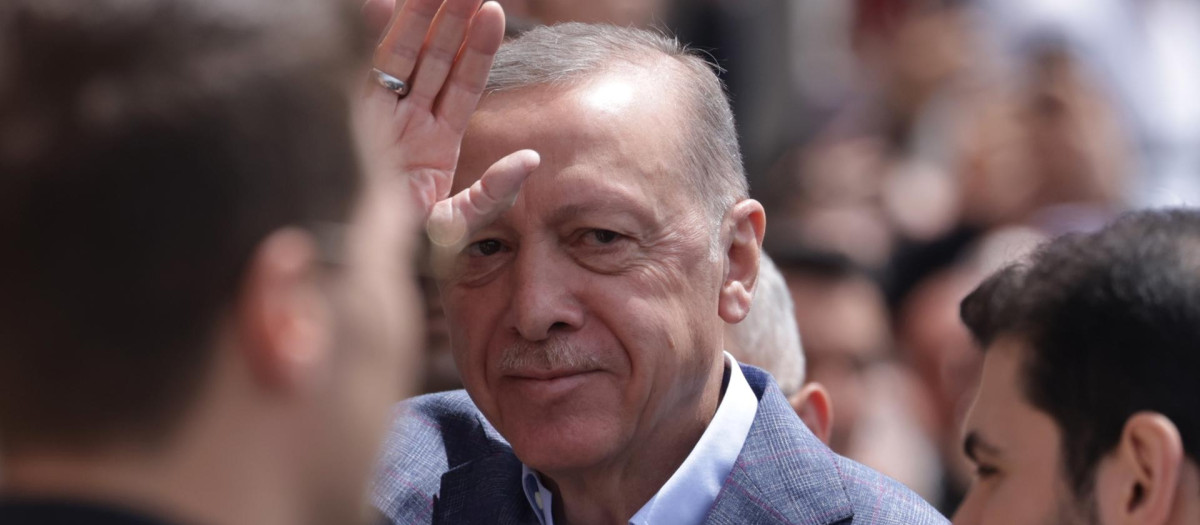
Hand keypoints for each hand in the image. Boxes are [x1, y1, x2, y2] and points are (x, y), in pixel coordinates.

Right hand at [361, 0, 537, 247]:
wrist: (357, 267)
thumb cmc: (408, 251)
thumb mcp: (459, 224)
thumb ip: (493, 192)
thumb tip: (530, 158)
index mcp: (438, 139)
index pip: (463, 83)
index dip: (479, 48)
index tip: (495, 11)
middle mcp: (409, 122)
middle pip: (434, 58)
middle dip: (450, 19)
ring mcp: (378, 118)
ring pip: (402, 57)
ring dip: (417, 18)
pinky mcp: (351, 121)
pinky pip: (363, 74)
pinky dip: (369, 40)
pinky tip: (378, 6)